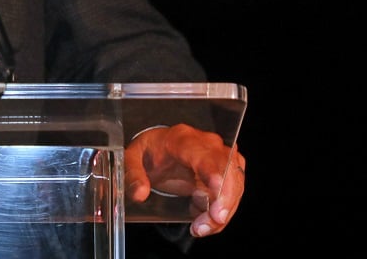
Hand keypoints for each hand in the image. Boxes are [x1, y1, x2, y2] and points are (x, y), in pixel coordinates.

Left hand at [125, 123, 244, 237]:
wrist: (159, 146)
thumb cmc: (149, 151)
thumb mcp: (131, 159)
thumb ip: (133, 175)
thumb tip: (140, 194)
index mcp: (181, 139)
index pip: (201, 152)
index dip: (212, 170)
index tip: (215, 189)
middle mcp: (205, 144)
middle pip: (227, 167)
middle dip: (225, 197)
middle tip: (214, 220)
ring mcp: (218, 157)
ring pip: (235, 181)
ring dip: (225, 209)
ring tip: (202, 228)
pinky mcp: (224, 172)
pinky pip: (233, 192)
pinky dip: (223, 211)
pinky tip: (204, 222)